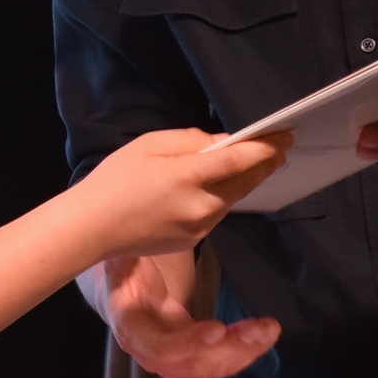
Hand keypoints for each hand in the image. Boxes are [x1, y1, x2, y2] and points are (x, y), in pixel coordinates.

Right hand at [75, 129, 290, 257]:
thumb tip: (222, 143)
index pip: (240, 159)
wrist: (92, 228)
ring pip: (232, 199)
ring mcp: (198, 228)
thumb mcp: (149, 144)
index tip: (284, 136)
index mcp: (187, 177)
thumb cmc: (115, 179)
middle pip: (245, 182)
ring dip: (246, 181)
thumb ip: (190, 141)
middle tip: (281, 148)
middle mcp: (199, 206)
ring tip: (257, 164)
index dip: (265, 147)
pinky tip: (222, 186)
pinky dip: (223, 197)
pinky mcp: (193, 241)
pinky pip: (216, 213)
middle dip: (266, 164)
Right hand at [103, 253, 279, 377]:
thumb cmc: (119, 267)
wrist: (118, 288)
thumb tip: (135, 241)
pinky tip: (263, 333)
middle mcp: (149, 349)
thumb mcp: (118, 254)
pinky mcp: (189, 350)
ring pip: (208, 364)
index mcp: (130, 326)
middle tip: (262, 330)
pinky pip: (216, 356)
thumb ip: (128, 249)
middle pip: (191, 363)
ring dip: (243, 351)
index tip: (219, 329)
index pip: (158, 346)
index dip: (187, 343)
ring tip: (269, 330)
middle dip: (229, 350)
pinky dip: (242, 348)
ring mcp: (172, 354)